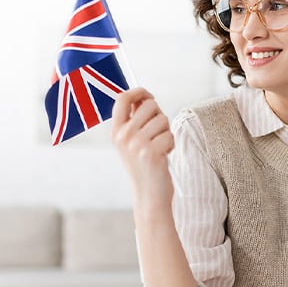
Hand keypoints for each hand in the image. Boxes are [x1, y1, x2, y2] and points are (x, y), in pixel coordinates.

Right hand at [111, 88, 174, 211]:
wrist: (149, 195)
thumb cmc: (144, 166)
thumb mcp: (132, 142)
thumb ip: (135, 120)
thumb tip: (144, 97)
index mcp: (116, 131)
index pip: (122, 98)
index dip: (138, 91)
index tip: (148, 95)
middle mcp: (123, 136)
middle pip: (149, 105)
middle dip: (159, 115)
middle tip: (157, 133)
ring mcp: (136, 144)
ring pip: (162, 119)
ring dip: (166, 132)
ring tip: (159, 147)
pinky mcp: (151, 153)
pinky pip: (170, 135)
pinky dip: (171, 145)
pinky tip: (163, 157)